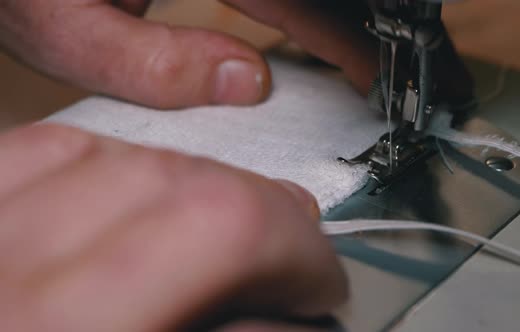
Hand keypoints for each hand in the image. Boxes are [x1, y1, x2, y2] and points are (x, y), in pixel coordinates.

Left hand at [0, 0, 377, 107]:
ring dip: (330, 18)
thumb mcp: (61, 26)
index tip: (374, 79)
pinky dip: (297, 11)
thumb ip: (149, 63)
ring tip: (353, 56)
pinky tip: (305, 30)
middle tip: (375, 71)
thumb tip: (246, 84)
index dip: (348, 44)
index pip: (299, 3)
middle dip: (353, 26)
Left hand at [0, 124, 346, 330]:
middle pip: (179, 187)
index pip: (224, 232)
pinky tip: (137, 192)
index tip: (320, 285)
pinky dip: (108, 165)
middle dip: (263, 217)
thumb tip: (293, 319)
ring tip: (223, 224)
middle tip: (291, 258)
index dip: (299, 253)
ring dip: (192, 186)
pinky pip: (38, 152)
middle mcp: (5, 288)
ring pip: (114, 155)